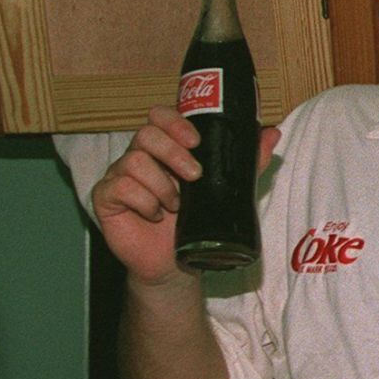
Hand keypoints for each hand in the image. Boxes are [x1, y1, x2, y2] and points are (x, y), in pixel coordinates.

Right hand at [92, 107, 279, 285]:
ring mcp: (119, 175)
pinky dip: (143, 202)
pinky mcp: (105, 197)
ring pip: (134, 162)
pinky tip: (154, 215)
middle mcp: (139, 156)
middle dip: (173, 153)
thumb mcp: (227, 188)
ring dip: (162, 186)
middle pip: (146, 135)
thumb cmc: (195, 221)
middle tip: (194, 177)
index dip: (173, 122)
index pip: (159, 116)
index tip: (196, 140)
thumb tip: (272, 133)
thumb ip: (248, 161)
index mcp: (165, 147)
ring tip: (175, 206)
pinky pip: (120, 187)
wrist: (175, 262)